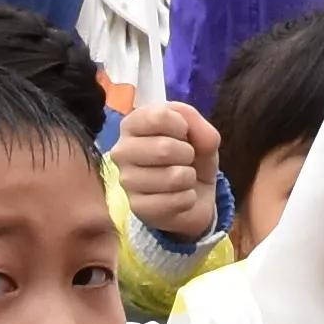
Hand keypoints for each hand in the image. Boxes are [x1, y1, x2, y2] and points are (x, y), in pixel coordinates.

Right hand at [109, 96, 220, 242]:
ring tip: (182, 178)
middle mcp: (122, 151)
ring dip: (189, 178)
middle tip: (185, 159)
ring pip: (173, 177)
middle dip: (188, 154)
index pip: (158, 116)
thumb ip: (197, 124)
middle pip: (164, 148)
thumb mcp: (202, 134)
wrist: (196, 194)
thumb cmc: (192, 157)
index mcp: (133, 124)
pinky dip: (188, 198)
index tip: (183, 134)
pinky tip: (179, 195)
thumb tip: (188, 129)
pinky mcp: (137, 207)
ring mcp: (126, 181)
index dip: (182, 126)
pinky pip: (176, 201)